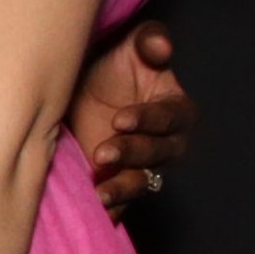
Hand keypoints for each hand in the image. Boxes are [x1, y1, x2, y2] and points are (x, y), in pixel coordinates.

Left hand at [69, 18, 193, 220]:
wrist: (79, 91)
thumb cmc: (113, 66)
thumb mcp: (129, 47)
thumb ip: (148, 42)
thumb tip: (161, 45)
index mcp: (175, 109)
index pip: (169, 118)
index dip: (148, 120)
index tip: (120, 119)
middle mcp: (165, 142)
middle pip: (157, 154)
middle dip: (132, 154)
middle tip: (102, 153)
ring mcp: (143, 166)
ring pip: (141, 182)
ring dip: (122, 188)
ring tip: (100, 193)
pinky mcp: (121, 182)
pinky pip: (122, 203)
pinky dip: (111, 209)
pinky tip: (94, 211)